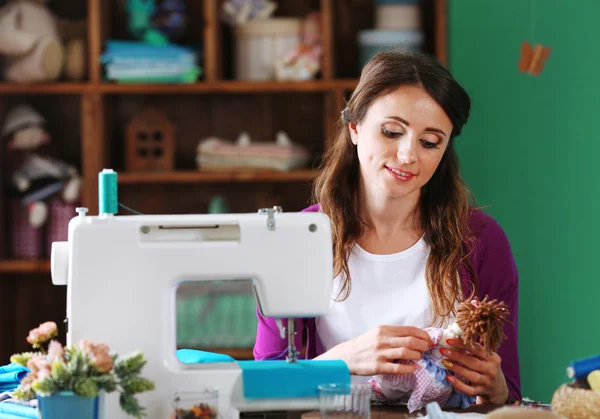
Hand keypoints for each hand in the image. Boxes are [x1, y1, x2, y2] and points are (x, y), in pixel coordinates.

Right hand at [316, 325, 432, 375]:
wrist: (347, 356)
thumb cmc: (364, 344)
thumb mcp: (377, 333)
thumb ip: (392, 334)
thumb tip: (413, 336)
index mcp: (384, 329)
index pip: (408, 330)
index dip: (422, 334)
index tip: (428, 339)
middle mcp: (383, 340)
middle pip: (410, 341)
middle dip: (422, 345)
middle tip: (427, 348)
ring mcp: (381, 353)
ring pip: (405, 353)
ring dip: (417, 355)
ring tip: (420, 357)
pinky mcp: (379, 366)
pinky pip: (398, 367)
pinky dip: (409, 368)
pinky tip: (414, 368)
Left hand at [440, 338, 508, 404]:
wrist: (497, 388)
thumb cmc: (486, 367)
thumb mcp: (485, 357)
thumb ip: (474, 350)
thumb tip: (453, 341)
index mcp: (493, 358)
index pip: (477, 349)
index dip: (462, 344)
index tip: (448, 341)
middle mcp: (491, 370)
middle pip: (473, 362)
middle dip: (457, 356)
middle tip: (443, 351)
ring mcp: (486, 382)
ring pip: (472, 376)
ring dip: (457, 368)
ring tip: (445, 362)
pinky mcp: (481, 392)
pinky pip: (469, 390)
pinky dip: (458, 384)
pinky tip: (449, 377)